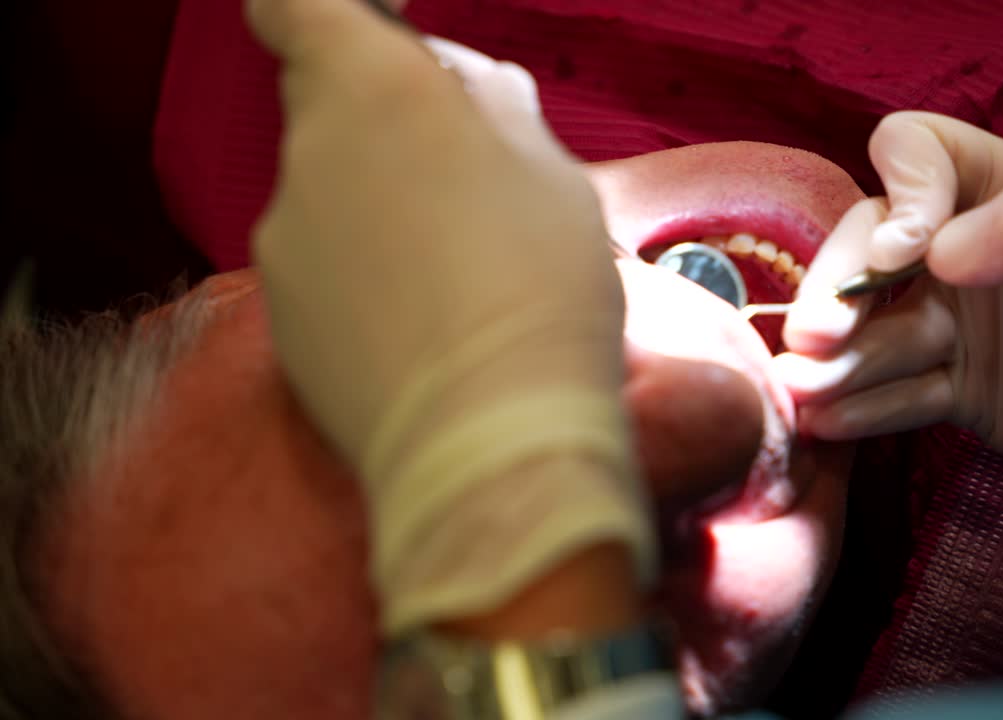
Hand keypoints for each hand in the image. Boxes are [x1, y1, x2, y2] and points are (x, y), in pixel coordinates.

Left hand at [247, 0, 651, 636]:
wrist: (492, 442)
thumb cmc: (543, 289)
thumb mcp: (552, 174)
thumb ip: (491, 108)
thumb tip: (461, 92)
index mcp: (371, 93)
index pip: (299, 8)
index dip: (336, 16)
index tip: (386, 38)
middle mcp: (305, 157)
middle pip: (333, 115)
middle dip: (393, 133)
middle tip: (476, 188)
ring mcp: (282, 247)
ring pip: (332, 201)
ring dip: (383, 216)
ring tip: (465, 281)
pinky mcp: (282, 327)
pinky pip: (324, 277)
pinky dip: (366, 286)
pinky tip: (429, 334)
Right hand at [774, 111, 1002, 494]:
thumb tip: (935, 251)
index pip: (919, 157)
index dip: (898, 194)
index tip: (902, 253)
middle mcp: (969, 251)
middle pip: (874, 249)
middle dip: (841, 289)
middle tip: (813, 337)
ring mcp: (957, 322)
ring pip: (877, 329)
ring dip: (837, 359)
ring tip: (799, 390)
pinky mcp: (955, 388)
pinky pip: (896, 391)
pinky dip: (862, 408)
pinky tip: (826, 423)